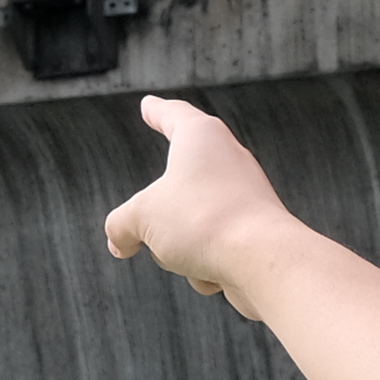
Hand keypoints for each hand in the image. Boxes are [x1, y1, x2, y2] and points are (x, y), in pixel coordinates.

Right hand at [102, 98, 318, 318]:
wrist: (260, 260)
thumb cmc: (205, 221)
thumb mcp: (142, 217)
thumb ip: (121, 224)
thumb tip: (119, 240)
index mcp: (201, 138)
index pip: (173, 114)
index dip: (156, 111)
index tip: (149, 106)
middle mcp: (228, 160)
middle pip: (178, 184)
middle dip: (161, 215)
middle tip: (146, 229)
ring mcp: (244, 196)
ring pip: (191, 223)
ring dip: (180, 248)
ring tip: (186, 254)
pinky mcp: (254, 231)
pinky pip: (213, 249)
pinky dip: (205, 266)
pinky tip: (212, 273)